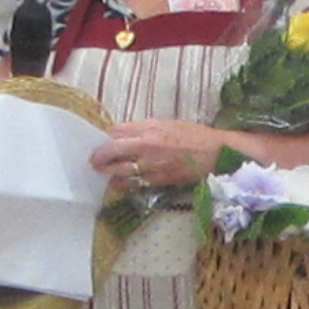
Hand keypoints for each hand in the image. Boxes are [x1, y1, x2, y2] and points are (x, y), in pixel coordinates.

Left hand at [92, 119, 228, 192]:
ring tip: (104, 172)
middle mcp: (146, 147)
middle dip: (99, 157)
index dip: (105, 138)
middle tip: (93, 160)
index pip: (116, 133)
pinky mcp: (157, 181)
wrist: (215, 154)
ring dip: (109, 172)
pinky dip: (124, 183)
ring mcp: (150, 166)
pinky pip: (133, 184)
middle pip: (111, 151)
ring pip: (119, 171)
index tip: (101, 142)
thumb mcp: (166, 124)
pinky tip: (120, 182)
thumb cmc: (193, 136)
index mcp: (148, 129)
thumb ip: (143, 129)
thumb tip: (122, 133)